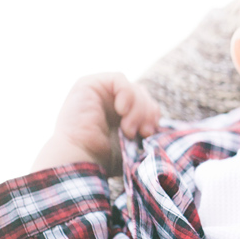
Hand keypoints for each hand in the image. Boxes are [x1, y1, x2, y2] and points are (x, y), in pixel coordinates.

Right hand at [32, 73, 161, 174]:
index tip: (149, 133)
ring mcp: (98, 92)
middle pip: (143, 94)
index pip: (147, 103)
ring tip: (129, 129)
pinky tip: (122, 111)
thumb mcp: (132, 141)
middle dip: (147, 112)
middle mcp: (108, 101)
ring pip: (134, 88)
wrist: (81, 159)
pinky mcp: (89, 84)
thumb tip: (158, 123)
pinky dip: (127, 94)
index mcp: (119, 114)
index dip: (152, 114)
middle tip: (143, 132)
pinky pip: (119, 79)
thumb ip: (144, 126)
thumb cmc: (103, 158)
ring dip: (138, 108)